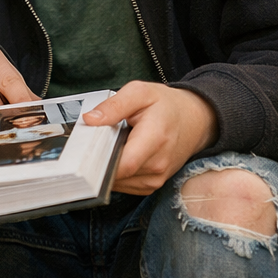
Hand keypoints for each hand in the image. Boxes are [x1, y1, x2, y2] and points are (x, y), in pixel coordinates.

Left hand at [82, 81, 218, 193]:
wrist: (194, 120)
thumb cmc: (166, 105)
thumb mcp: (139, 92)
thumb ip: (114, 106)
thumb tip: (90, 120)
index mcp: (155, 138)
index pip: (124, 164)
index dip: (99, 161)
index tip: (83, 152)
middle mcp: (158, 164)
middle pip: (117, 173)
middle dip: (99, 160)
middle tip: (93, 142)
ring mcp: (157, 178)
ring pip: (118, 182)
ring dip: (107, 167)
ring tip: (110, 146)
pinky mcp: (153, 184)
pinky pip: (125, 185)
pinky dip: (116, 173)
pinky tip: (118, 156)